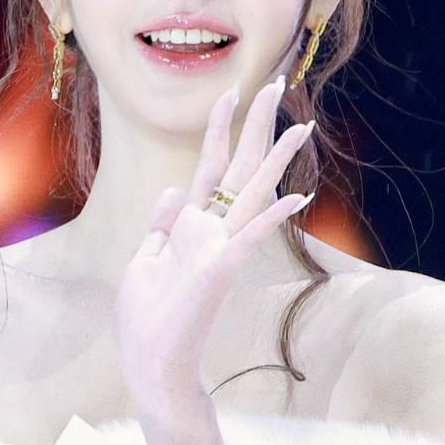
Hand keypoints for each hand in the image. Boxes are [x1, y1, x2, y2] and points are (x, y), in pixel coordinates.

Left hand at [112, 76, 313, 407]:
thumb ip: (162, 224)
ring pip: (253, 193)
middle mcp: (211, 230)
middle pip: (239, 165)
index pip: (210, 164)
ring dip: (276, 159)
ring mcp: (220, 248)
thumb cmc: (145, 318)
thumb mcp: (143, 260)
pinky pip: (251, 237)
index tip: (231, 90)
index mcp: (190, 225)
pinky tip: (299, 198)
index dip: (218, 126)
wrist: (150, 361)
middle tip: (277, 83)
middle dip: (256, 123)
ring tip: (300, 126)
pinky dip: (272, 218)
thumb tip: (176, 189)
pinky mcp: (221, 269)